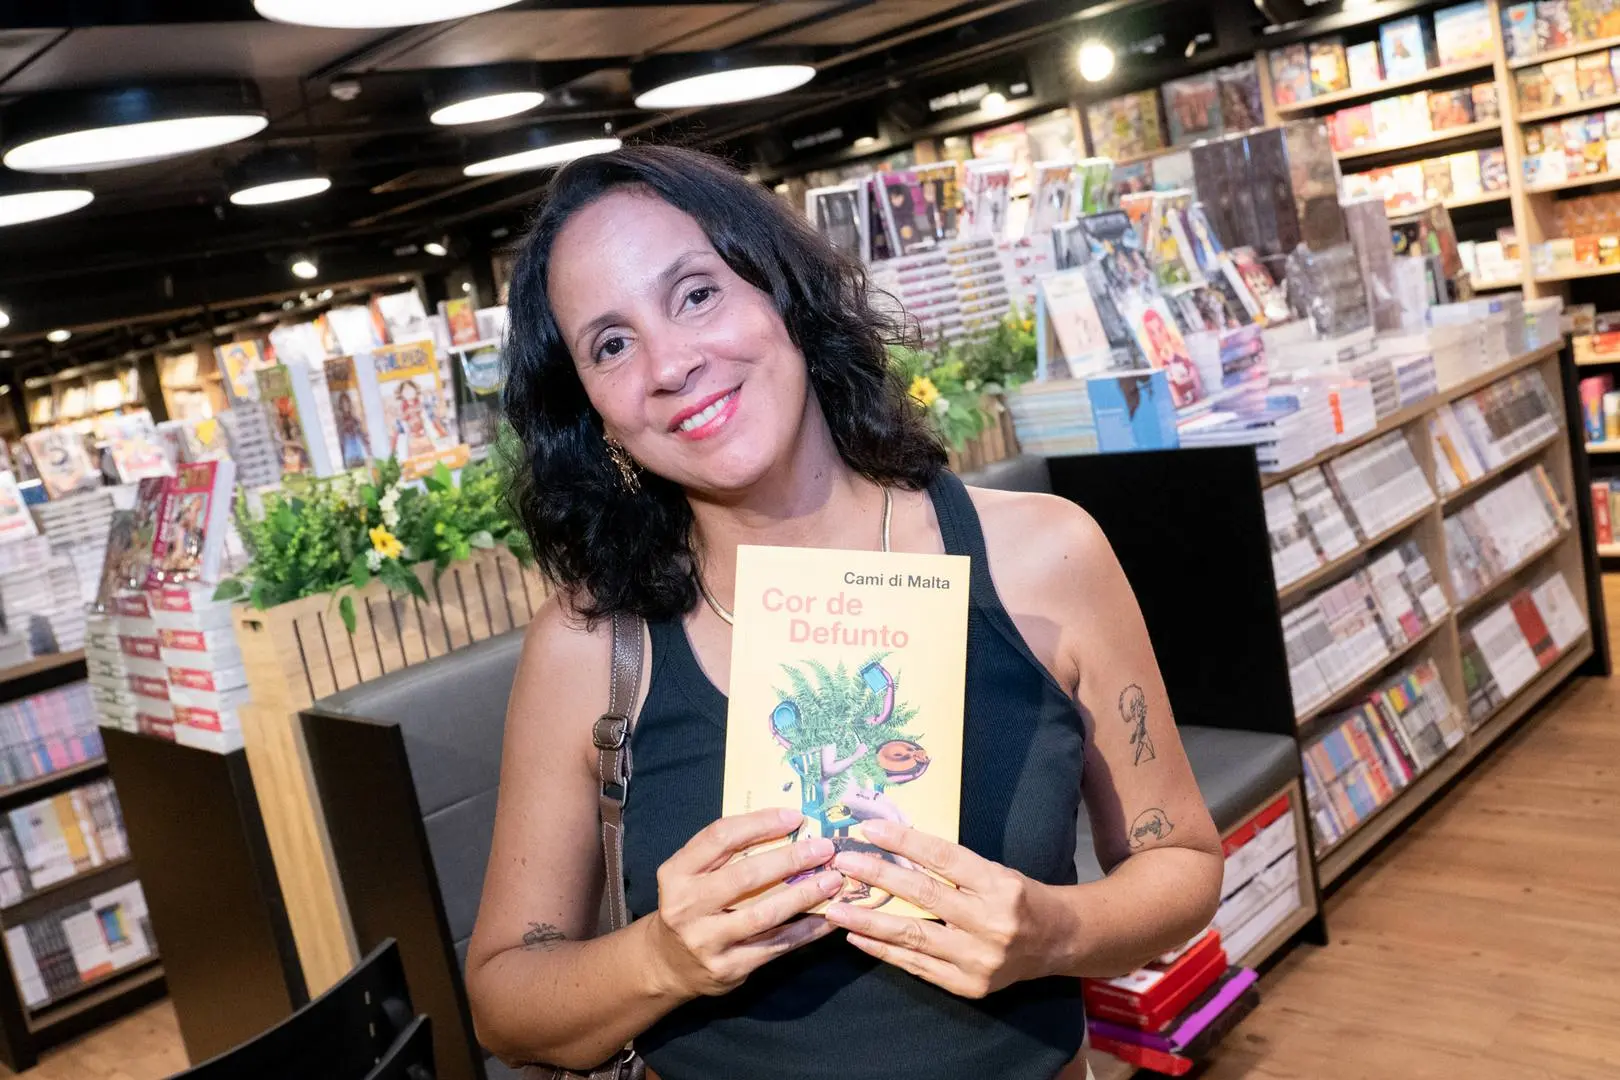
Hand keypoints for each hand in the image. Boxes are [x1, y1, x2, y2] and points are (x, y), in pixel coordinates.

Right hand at [647, 807, 843, 998]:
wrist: (669, 965)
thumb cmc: (691, 906)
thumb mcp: (691, 874)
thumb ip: (725, 853)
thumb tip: (786, 826)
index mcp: (676, 873)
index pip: (720, 837)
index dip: (760, 823)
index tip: (795, 817)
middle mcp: (686, 906)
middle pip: (745, 875)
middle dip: (790, 859)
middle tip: (824, 849)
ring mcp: (706, 940)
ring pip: (765, 914)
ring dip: (804, 895)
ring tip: (833, 880)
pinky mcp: (728, 968)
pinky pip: (776, 945)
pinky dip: (806, 930)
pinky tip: (828, 916)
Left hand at [824, 819, 1063, 999]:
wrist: (1057, 942)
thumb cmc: (1019, 897)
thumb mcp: (995, 871)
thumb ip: (951, 866)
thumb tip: (893, 848)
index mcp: (999, 886)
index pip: (942, 858)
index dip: (902, 841)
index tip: (868, 829)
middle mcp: (990, 923)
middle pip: (923, 896)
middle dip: (877, 877)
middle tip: (843, 863)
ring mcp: (978, 959)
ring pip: (913, 937)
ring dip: (869, 921)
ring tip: (835, 909)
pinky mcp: (968, 986)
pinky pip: (917, 966)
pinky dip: (884, 951)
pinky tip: (858, 937)